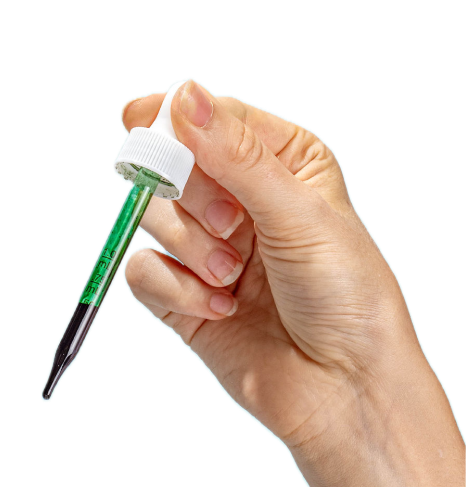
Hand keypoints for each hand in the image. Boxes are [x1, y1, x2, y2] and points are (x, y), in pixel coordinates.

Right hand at [121, 79, 416, 448]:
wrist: (345, 390)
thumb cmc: (345, 294)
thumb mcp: (298, 213)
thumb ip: (236, 156)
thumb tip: (184, 96)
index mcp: (280, 162)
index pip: (213, 118)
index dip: (177, 118)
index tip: (141, 119)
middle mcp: (242, 197)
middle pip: (173, 164)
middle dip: (194, 197)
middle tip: (229, 223)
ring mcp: (209, 245)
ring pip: (153, 216)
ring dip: (191, 248)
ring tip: (231, 276)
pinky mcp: (184, 292)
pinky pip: (143, 270)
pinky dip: (175, 289)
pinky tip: (219, 307)